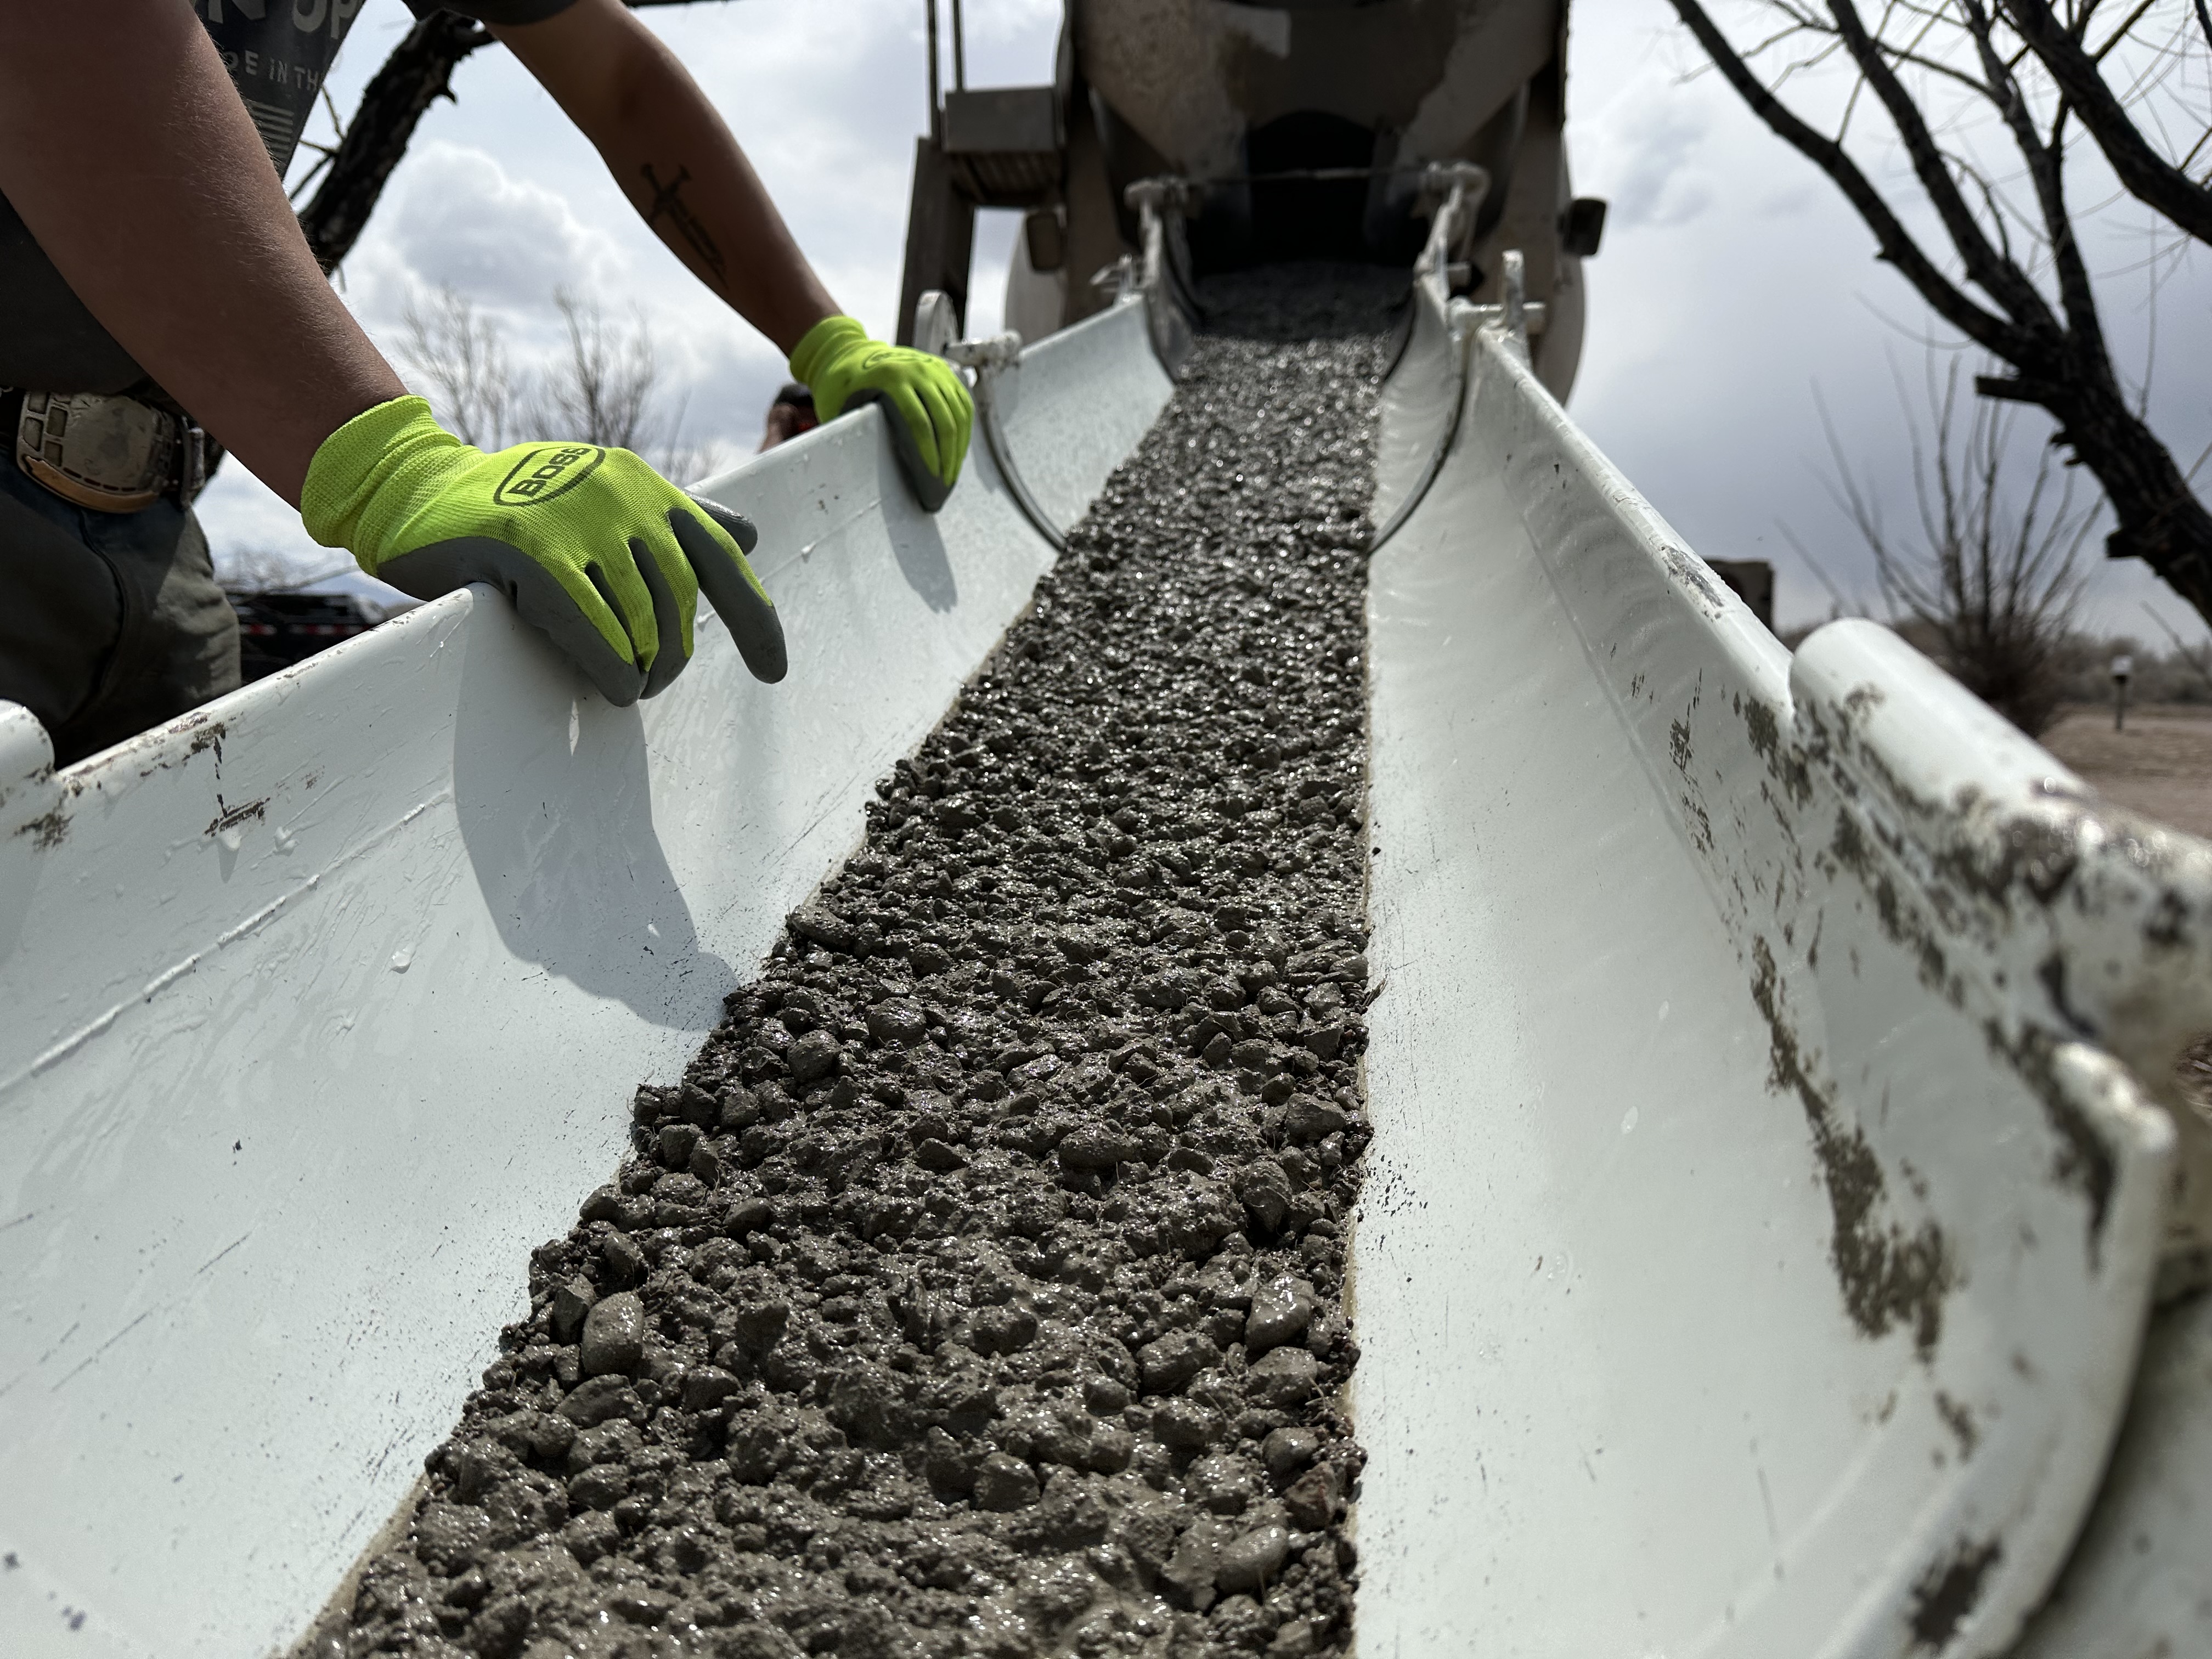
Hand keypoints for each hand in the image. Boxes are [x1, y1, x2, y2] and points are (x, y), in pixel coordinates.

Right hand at [301, 397, 784, 702]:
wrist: (418, 491)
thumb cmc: (519, 510)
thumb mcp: (605, 500)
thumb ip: (676, 518)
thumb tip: (750, 536)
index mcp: (647, 488)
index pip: (721, 559)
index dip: (755, 621)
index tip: (775, 673)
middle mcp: (621, 495)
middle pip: (681, 601)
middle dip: (675, 655)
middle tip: (654, 684)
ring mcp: (574, 517)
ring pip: (640, 617)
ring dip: (644, 668)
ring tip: (630, 690)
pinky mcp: (527, 548)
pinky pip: (590, 624)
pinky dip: (611, 665)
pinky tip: (617, 690)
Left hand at [790, 315, 972, 490]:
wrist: (847, 351)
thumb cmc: (838, 385)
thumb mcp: (838, 406)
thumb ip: (855, 431)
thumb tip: (873, 473)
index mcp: (891, 378)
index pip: (919, 423)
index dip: (929, 455)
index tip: (932, 480)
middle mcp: (918, 370)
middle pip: (945, 421)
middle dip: (948, 458)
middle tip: (944, 485)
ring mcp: (934, 368)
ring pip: (959, 414)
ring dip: (958, 448)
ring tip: (951, 474)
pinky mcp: (943, 371)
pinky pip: (962, 404)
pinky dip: (963, 430)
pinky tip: (957, 452)